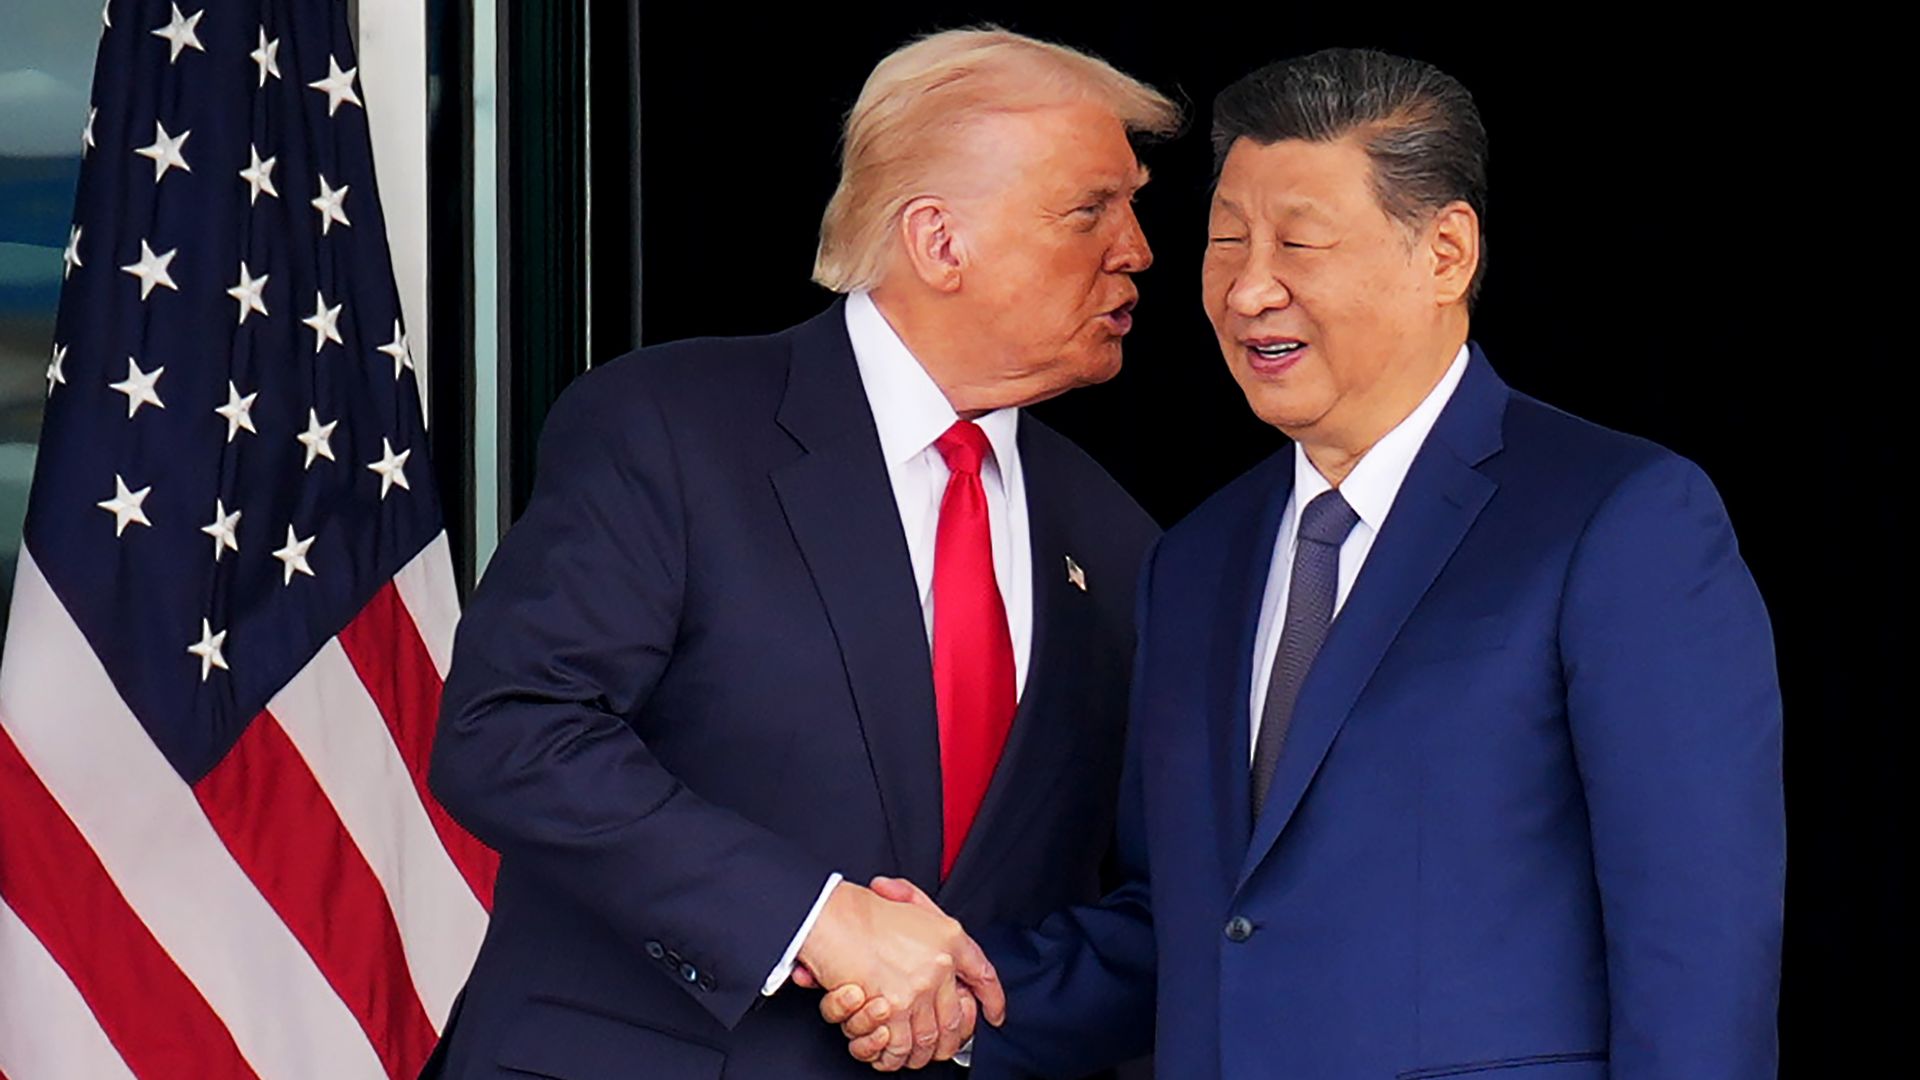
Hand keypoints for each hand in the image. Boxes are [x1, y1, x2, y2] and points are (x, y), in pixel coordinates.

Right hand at [795, 879, 1003, 1069]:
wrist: (830, 915)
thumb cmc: (862, 908)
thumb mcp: (912, 900)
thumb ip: (931, 917)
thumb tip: (942, 945)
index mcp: (949, 938)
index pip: (984, 975)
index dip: (993, 1000)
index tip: (994, 1013)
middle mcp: (939, 965)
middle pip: (955, 1019)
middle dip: (950, 1040)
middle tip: (941, 1046)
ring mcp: (917, 989)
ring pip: (929, 1038)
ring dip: (920, 1053)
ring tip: (913, 1054)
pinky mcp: (892, 1008)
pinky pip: (901, 1045)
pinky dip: (895, 1055)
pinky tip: (890, 1053)